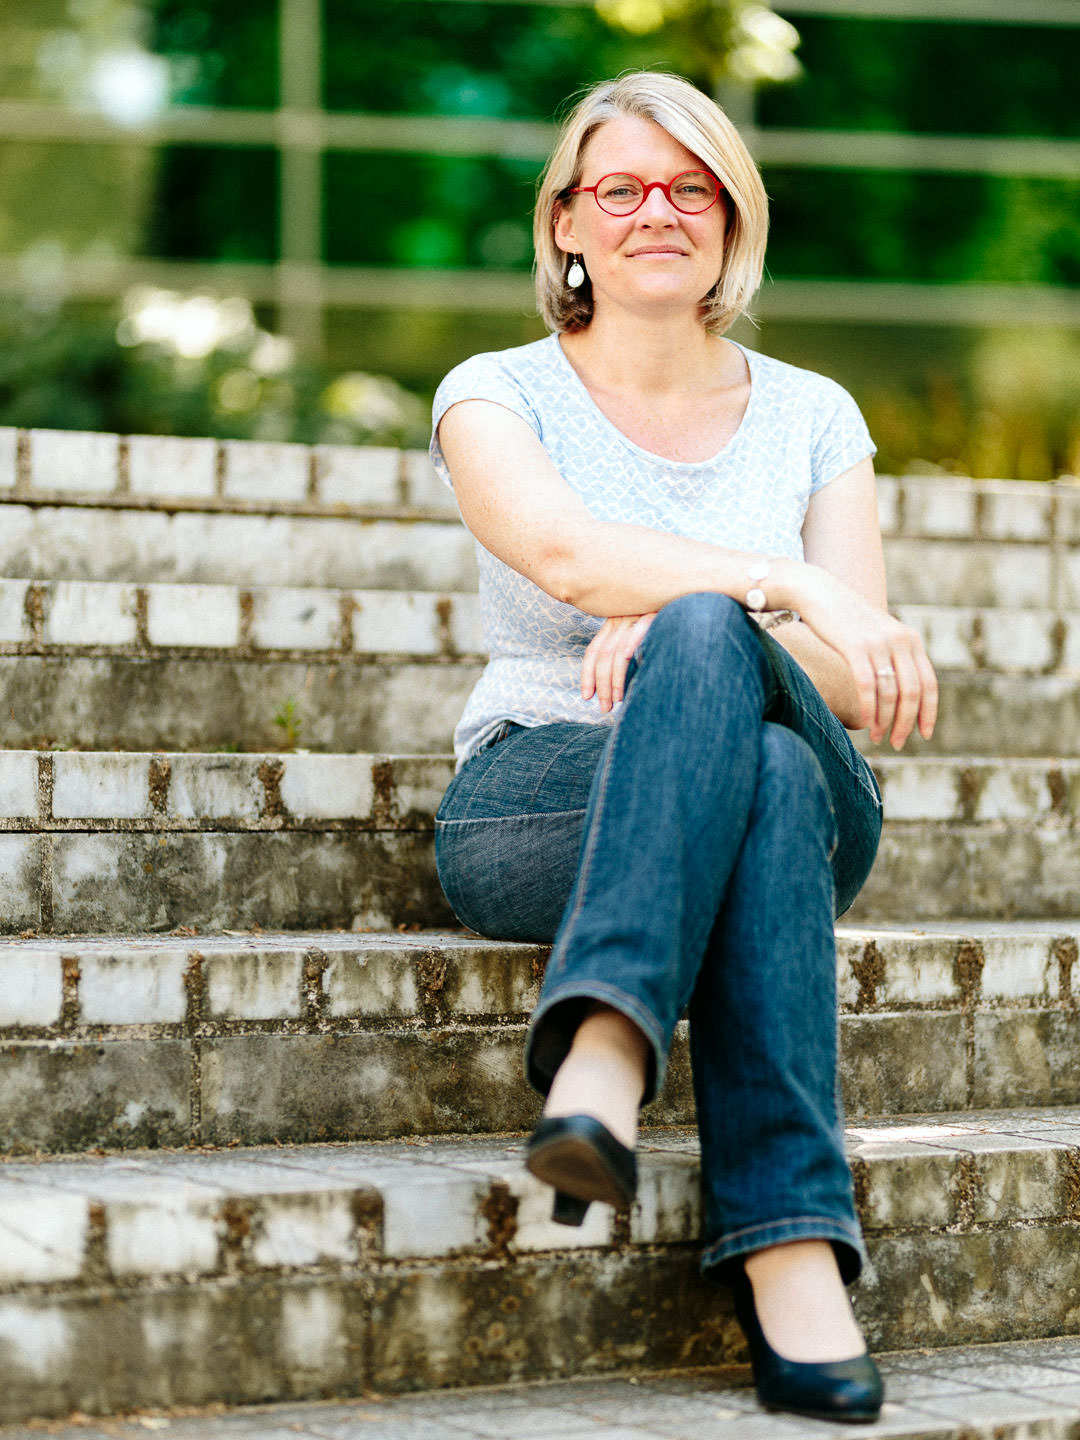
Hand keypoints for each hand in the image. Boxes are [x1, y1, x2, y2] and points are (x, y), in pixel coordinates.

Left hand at [581, 613, 655, 712]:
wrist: (679, 595)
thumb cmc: (663, 621)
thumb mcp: (638, 631)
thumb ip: (626, 649)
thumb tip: (617, 683)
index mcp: (613, 623)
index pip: (594, 650)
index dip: (587, 674)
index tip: (587, 696)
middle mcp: (620, 619)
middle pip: (603, 655)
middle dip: (601, 685)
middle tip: (605, 707)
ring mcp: (636, 616)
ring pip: (618, 650)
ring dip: (615, 678)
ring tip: (617, 699)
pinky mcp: (654, 613)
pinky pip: (640, 630)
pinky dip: (632, 645)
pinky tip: (629, 659)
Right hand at [787, 565, 937, 749]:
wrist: (818, 592)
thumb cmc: (844, 619)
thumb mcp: (877, 635)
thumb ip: (892, 657)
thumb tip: (897, 693)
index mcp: (909, 639)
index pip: (929, 683)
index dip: (929, 712)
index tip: (924, 734)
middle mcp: (899, 640)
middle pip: (912, 693)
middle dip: (906, 723)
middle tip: (897, 743)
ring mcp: (878, 643)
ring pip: (890, 693)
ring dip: (885, 721)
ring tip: (878, 737)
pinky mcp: (855, 647)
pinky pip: (868, 686)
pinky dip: (869, 709)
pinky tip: (865, 724)